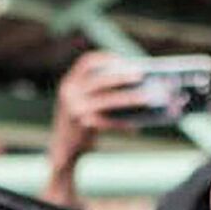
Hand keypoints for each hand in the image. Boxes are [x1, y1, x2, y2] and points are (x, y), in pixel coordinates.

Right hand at [43, 52, 146, 205]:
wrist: (62, 151)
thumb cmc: (78, 125)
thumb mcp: (81, 103)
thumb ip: (99, 91)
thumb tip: (133, 83)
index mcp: (68, 83)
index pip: (86, 62)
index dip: (105, 58)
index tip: (122, 59)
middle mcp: (69, 94)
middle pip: (101, 80)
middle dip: (122, 76)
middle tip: (141, 75)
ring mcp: (75, 110)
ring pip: (108, 100)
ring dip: (129, 98)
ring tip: (148, 98)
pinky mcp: (83, 127)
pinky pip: (109, 122)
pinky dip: (123, 123)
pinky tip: (135, 127)